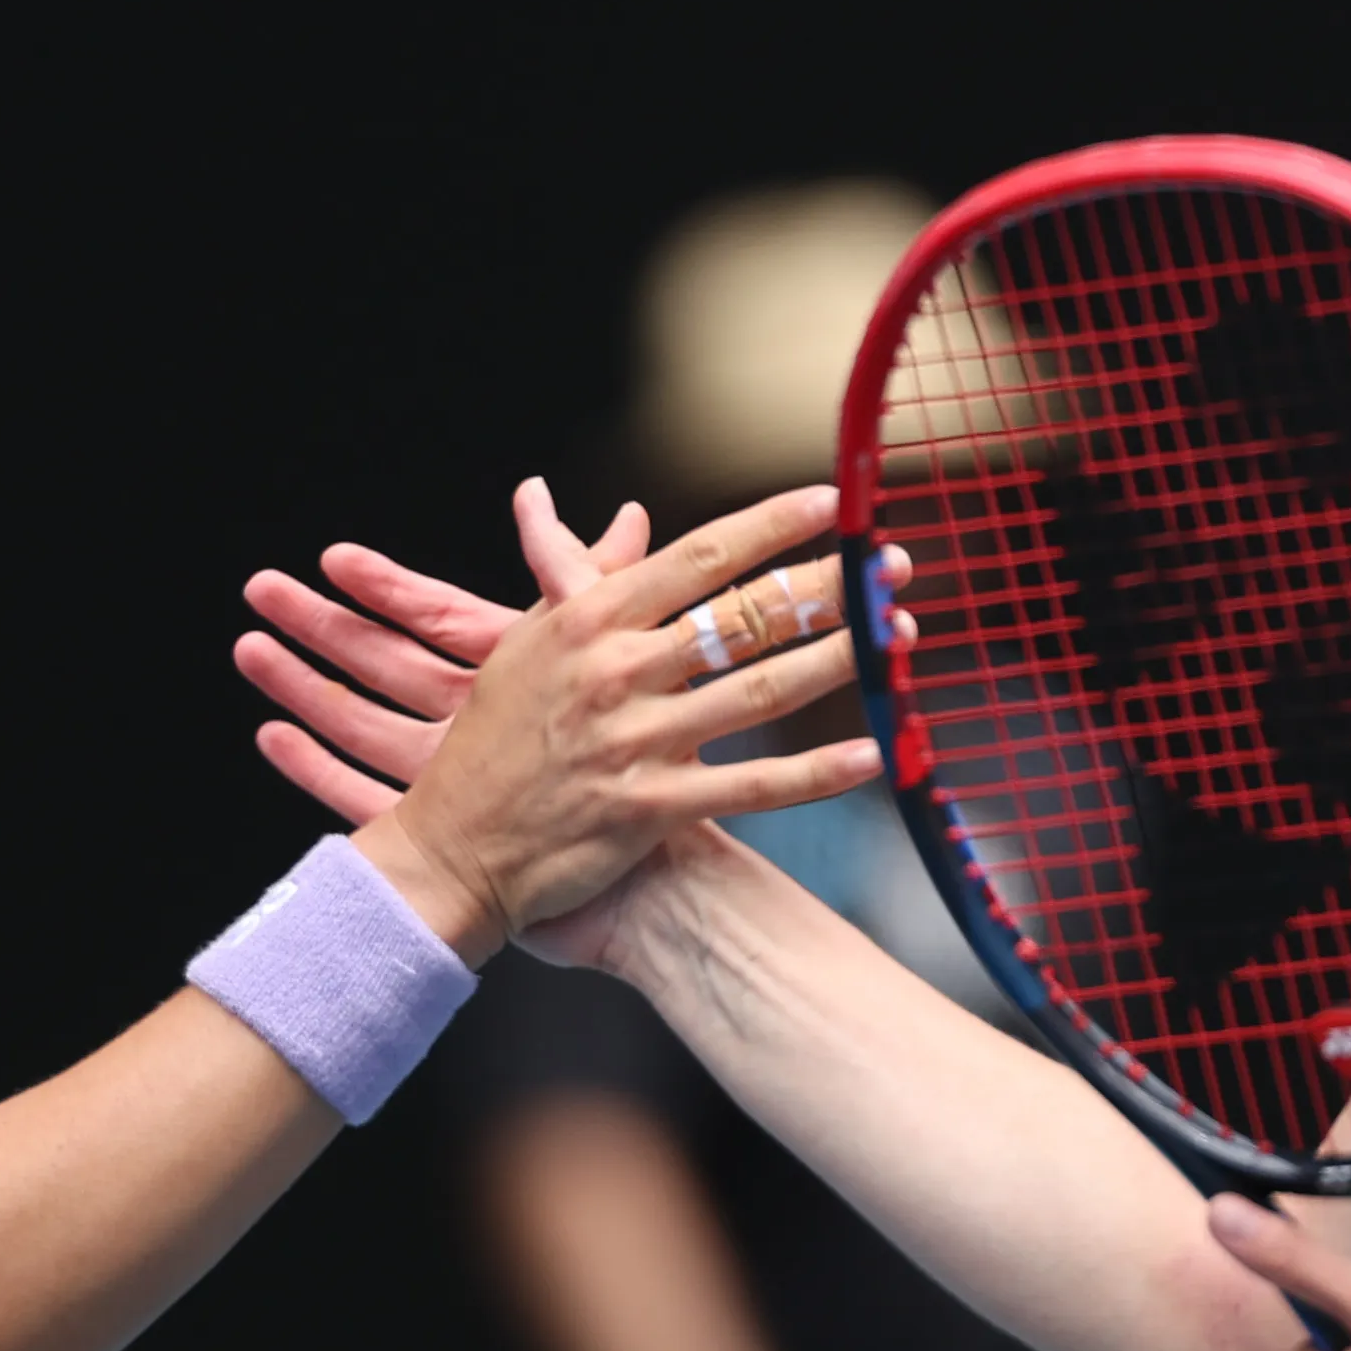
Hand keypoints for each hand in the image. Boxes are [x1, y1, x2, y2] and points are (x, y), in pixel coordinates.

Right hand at [239, 481, 880, 963]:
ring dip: (839, 661)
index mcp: (588, 620)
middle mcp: (616, 672)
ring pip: (760, 693)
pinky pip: (752, 787)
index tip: (834, 502)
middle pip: (743, 616)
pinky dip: (818, 772)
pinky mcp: (650, 810)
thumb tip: (631, 518)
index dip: (773, 526)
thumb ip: (585, 576)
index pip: (700, 557)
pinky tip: (877, 751)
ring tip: (900, 636)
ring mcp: (635, 743)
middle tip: (891, 565)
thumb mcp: (526, 643)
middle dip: (827, 585)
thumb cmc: (491, 740)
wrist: (450, 848)